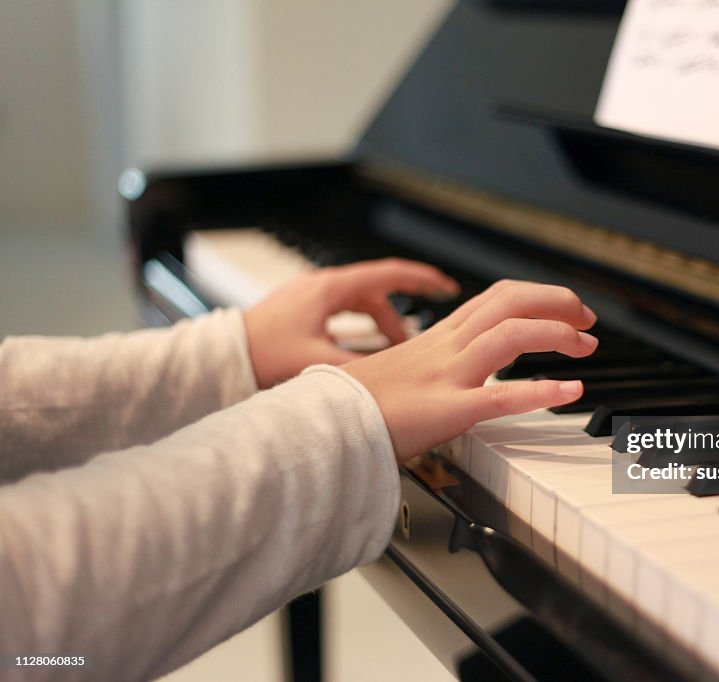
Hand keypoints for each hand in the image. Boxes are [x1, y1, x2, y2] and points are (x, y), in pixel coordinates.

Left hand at [243, 259, 458, 388]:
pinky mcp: (300, 310)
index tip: (445, 286)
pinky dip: (359, 327)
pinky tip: (364, 350)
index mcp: (330, 290)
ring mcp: (310, 296)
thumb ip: (362, 366)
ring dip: (380, 325)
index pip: (389, 274)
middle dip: (403, 312)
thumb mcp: (319, 363)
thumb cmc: (260, 354)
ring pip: (360, 304)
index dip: (422, 279)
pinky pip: (343, 311)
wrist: (219, 356)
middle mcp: (321, 287)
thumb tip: (396, 374)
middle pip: (377, 292)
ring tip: (394, 350)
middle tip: (426, 331)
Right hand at [344, 280, 597, 462]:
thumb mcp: (399, 370)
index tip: (561, 307)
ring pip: (512, 335)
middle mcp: (447, 347)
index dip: (535, 295)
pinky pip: (503, 395)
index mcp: (437, 337)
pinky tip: (570, 390)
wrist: (324, 426)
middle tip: (587, 318)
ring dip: (557, 334)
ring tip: (586, 346)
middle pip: (511, 302)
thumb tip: (453, 369)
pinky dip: (543, 390)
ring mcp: (448, 376)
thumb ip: (431, 363)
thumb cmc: (356, 404)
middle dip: (556, 302)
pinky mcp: (448, 410)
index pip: (496, 298)